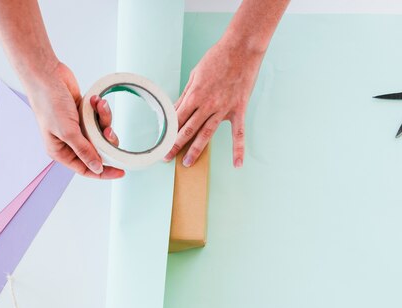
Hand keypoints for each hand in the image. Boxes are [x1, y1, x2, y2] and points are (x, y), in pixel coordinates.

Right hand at [26, 62, 123, 178]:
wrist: (47, 75)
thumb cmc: (49, 102)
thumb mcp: (68, 132)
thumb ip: (84, 151)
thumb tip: (97, 169)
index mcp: (61, 151)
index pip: (85, 169)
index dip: (103, 172)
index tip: (121, 172)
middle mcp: (69, 142)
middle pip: (97, 152)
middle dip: (106, 141)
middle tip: (108, 131)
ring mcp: (77, 129)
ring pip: (101, 134)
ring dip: (104, 120)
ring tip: (100, 106)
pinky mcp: (84, 116)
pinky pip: (100, 120)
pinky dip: (101, 110)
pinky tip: (96, 101)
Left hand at [165, 39, 264, 167]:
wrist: (241, 49)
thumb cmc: (217, 58)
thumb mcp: (196, 74)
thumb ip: (186, 94)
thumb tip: (176, 109)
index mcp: (195, 95)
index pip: (177, 118)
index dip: (167, 132)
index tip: (160, 142)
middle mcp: (207, 105)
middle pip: (188, 129)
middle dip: (175, 144)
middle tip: (166, 158)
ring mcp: (224, 109)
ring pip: (207, 134)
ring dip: (196, 149)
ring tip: (187, 162)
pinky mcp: (239, 110)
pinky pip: (238, 133)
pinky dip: (238, 150)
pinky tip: (237, 164)